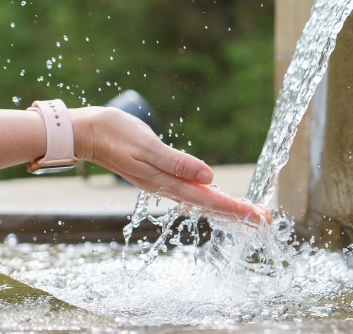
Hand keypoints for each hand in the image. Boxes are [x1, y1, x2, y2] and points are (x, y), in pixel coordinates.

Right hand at [69, 107, 269, 222]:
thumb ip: (177, 162)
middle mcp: (165, 187)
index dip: (236, 208)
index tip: (259, 216)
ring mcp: (161, 183)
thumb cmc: (114, 133)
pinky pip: (190, 193)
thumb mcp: (147, 144)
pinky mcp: (157, 176)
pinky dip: (208, 198)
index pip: (208, 199)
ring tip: (248, 213)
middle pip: (209, 205)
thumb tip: (209, 176)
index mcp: (165, 181)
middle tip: (265, 219)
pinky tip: (215, 198)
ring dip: (226, 207)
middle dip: (238, 213)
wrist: (87, 133)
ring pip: (201, 201)